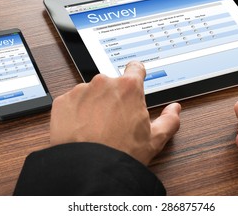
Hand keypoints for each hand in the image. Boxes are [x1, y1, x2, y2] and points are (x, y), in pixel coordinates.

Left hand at [50, 61, 180, 164]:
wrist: (88, 170)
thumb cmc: (121, 154)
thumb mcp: (154, 140)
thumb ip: (169, 120)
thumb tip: (174, 110)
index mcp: (128, 88)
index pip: (135, 67)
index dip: (137, 73)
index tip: (135, 77)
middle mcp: (103, 83)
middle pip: (111, 84)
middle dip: (113, 97)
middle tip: (115, 120)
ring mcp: (80, 91)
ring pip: (90, 93)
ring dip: (93, 104)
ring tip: (96, 128)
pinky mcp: (62, 102)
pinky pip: (72, 102)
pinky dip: (76, 113)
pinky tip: (81, 129)